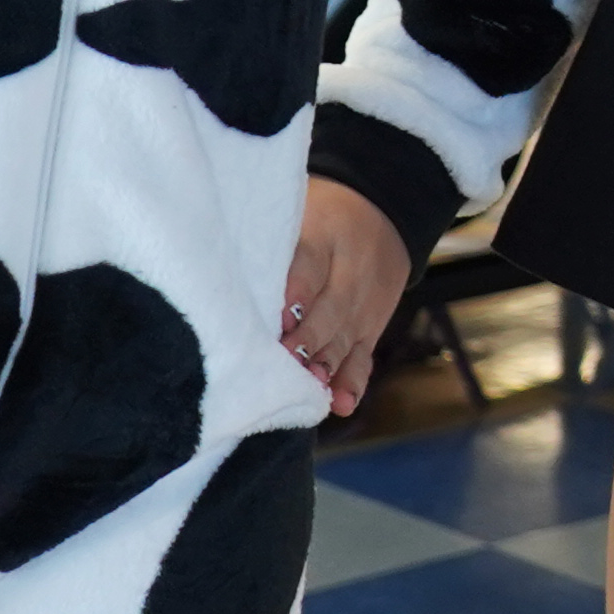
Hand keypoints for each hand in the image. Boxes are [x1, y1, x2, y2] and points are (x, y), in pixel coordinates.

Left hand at [280, 179, 412, 419]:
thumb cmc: (323, 212)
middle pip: (329, 312)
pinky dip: (353, 382)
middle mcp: (349, 276)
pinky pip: (364, 357)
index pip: (309, 267)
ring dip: (326, 366)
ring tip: (309, 388)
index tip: (275, 317)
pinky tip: (342, 404)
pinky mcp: (371, 327)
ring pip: (345, 339)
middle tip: (283, 360)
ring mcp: (363, 305)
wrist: (386, 209)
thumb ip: (273, 239)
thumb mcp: (299, 209)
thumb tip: (227, 266)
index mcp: (325, 239)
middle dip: (306, 340)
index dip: (293, 293)